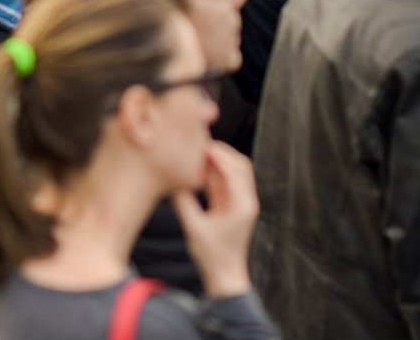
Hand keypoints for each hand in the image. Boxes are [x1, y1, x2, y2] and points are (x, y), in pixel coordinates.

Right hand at [172, 142, 257, 297]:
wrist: (225, 275)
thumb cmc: (212, 256)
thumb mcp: (194, 228)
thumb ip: (184, 202)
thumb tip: (173, 180)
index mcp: (242, 205)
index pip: (235, 169)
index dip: (218, 154)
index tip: (200, 145)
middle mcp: (246, 200)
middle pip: (240, 165)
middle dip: (221, 152)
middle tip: (199, 143)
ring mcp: (241, 203)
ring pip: (234, 171)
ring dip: (218, 160)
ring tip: (196, 152)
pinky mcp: (232, 206)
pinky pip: (226, 182)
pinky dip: (214, 172)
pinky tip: (198, 168)